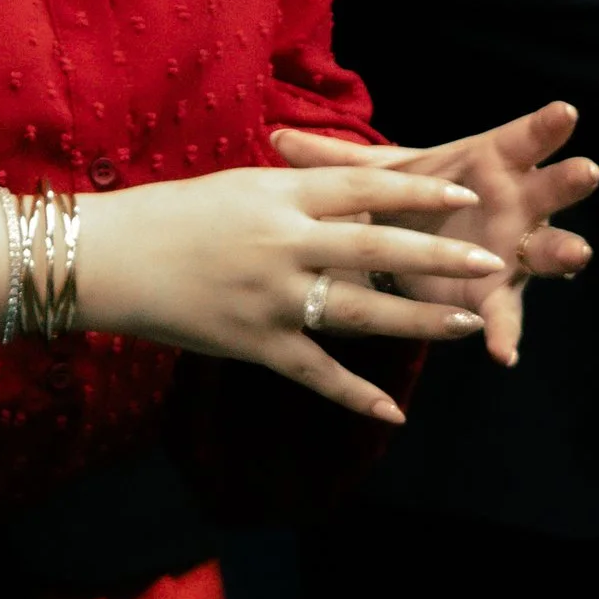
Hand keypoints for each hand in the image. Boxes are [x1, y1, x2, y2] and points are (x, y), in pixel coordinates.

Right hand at [80, 164, 505, 423]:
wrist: (106, 258)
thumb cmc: (169, 215)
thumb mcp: (238, 187)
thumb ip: (297, 194)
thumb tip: (355, 198)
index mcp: (279, 196)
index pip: (364, 189)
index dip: (418, 194)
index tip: (465, 197)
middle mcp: (282, 244)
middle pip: (376, 248)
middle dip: (439, 255)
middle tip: (491, 261)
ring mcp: (270, 297)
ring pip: (359, 311)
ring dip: (418, 319)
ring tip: (468, 323)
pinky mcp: (254, 342)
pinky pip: (315, 371)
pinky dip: (356, 394)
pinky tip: (393, 410)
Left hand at [270, 100, 597, 366]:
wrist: (416, 249)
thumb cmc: (411, 199)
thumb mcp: (376, 179)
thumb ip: (333, 161)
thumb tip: (275, 138)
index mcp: (492, 165)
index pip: (523, 140)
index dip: (545, 126)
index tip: (564, 110)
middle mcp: (514, 205)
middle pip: (548, 189)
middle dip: (568, 181)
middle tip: (586, 170)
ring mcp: (514, 252)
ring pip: (547, 250)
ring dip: (563, 251)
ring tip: (575, 253)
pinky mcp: (498, 296)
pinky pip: (506, 317)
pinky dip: (505, 334)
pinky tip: (503, 352)